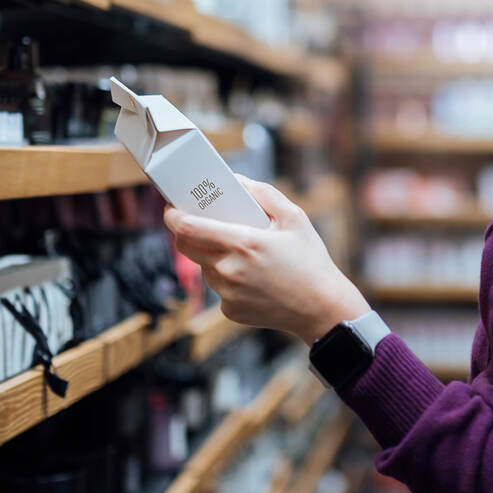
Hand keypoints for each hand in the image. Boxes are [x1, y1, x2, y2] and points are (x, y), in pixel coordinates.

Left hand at [164, 175, 369, 344]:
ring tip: (241, 253)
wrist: (322, 308)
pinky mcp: (230, 311)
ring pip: (203, 267)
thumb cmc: (311, 261)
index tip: (171, 207)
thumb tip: (237, 181)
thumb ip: (263, 194)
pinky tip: (252, 277)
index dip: (173, 215)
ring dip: (211, 256)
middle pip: (185, 247)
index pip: (188, 227)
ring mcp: (227, 294)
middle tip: (201, 223)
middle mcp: (228, 270)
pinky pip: (218, 288)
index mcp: (242, 243)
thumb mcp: (294, 217)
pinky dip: (227, 278)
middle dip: (187, 232)